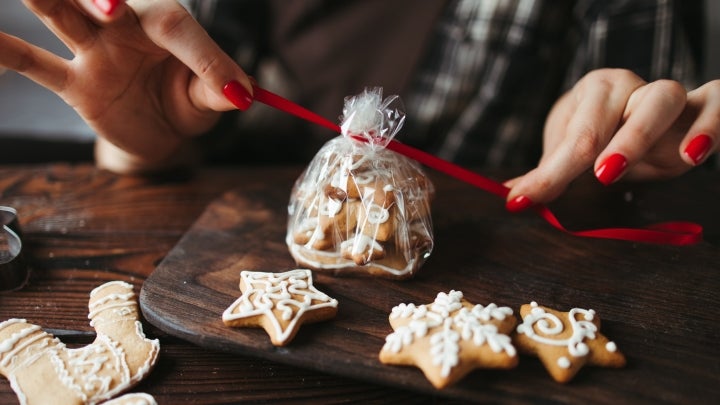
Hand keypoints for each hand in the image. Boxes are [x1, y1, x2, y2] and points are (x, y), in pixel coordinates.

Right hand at [0, 0, 253, 172]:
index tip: (232, 90)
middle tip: (111, 9)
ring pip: (60, 15)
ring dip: (48, 0)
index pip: (177, 26)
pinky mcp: (73, 84)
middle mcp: (124, 28)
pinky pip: (35, 65)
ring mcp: (93, 51)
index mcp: (165, 26)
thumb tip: (241, 93)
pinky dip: (6, 53)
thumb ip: (218, 90)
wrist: (160, 131)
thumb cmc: (185, 101)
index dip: (204, 55)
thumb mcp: (208, 99)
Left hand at [504, 68, 718, 211]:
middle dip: (600, 146)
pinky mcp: (701, 107)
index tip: (521, 201)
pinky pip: (715, 102)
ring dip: (643, 134)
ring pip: (663, 98)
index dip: (549, 174)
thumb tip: (513, 198)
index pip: (574, 136)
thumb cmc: (601, 131)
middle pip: (612, 111)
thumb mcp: (572, 149)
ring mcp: (666, 95)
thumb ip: (549, 173)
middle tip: (597, 176)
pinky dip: (709, 126)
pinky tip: (693, 156)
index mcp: (594, 93)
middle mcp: (628, 87)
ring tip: (622, 169)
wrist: (637, 111)